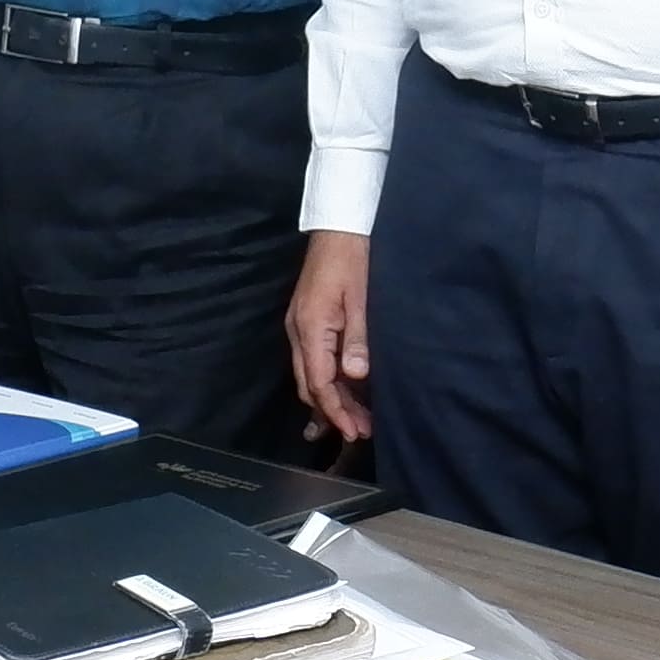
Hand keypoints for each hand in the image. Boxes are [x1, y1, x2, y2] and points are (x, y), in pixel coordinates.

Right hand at [287, 231, 373, 440]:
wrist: (337, 229)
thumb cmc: (352, 259)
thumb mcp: (361, 298)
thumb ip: (357, 338)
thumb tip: (355, 375)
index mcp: (311, 327)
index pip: (320, 382)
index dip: (336, 410)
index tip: (355, 430)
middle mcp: (298, 332)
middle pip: (310, 385)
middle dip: (334, 412)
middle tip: (361, 431)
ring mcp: (298, 327)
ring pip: (310, 376)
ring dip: (331, 399)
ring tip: (357, 418)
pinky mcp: (306, 322)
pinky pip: (313, 361)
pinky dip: (328, 381)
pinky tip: (345, 390)